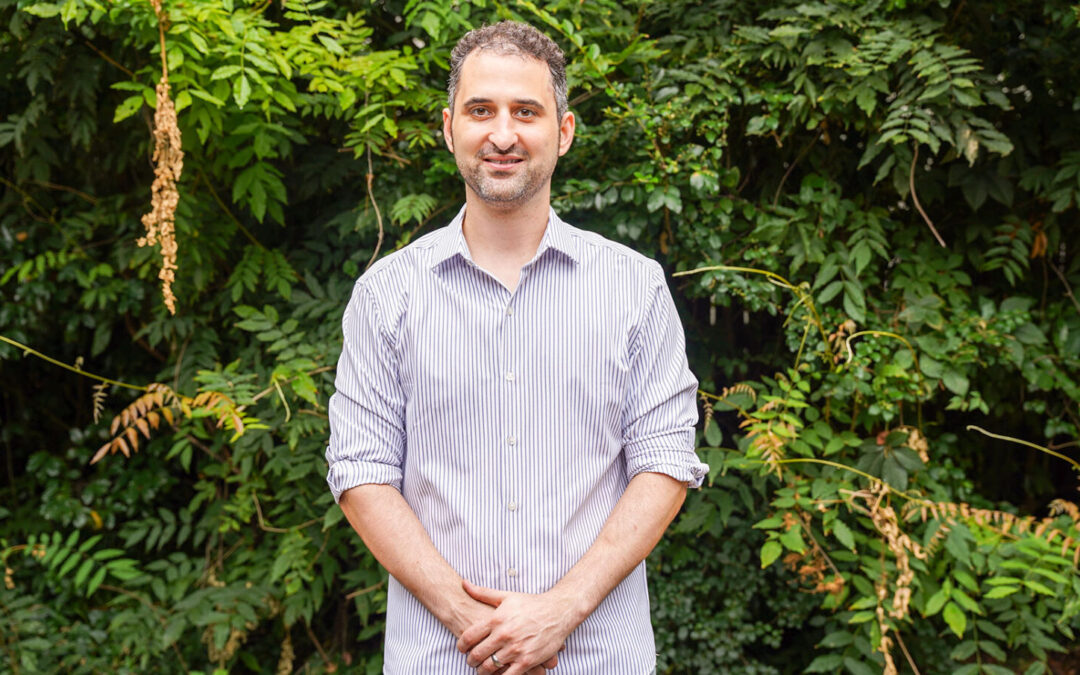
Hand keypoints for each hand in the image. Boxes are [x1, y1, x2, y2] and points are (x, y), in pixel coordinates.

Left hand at [457, 579, 573, 674]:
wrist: (558, 612)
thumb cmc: (531, 603)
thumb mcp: (506, 596)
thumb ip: (483, 593)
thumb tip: (464, 584)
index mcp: (496, 619)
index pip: (469, 636)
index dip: (461, 645)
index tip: (462, 649)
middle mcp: (504, 635)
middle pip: (476, 655)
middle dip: (470, 661)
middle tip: (471, 661)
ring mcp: (515, 649)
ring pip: (489, 667)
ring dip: (483, 671)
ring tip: (483, 669)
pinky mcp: (527, 661)